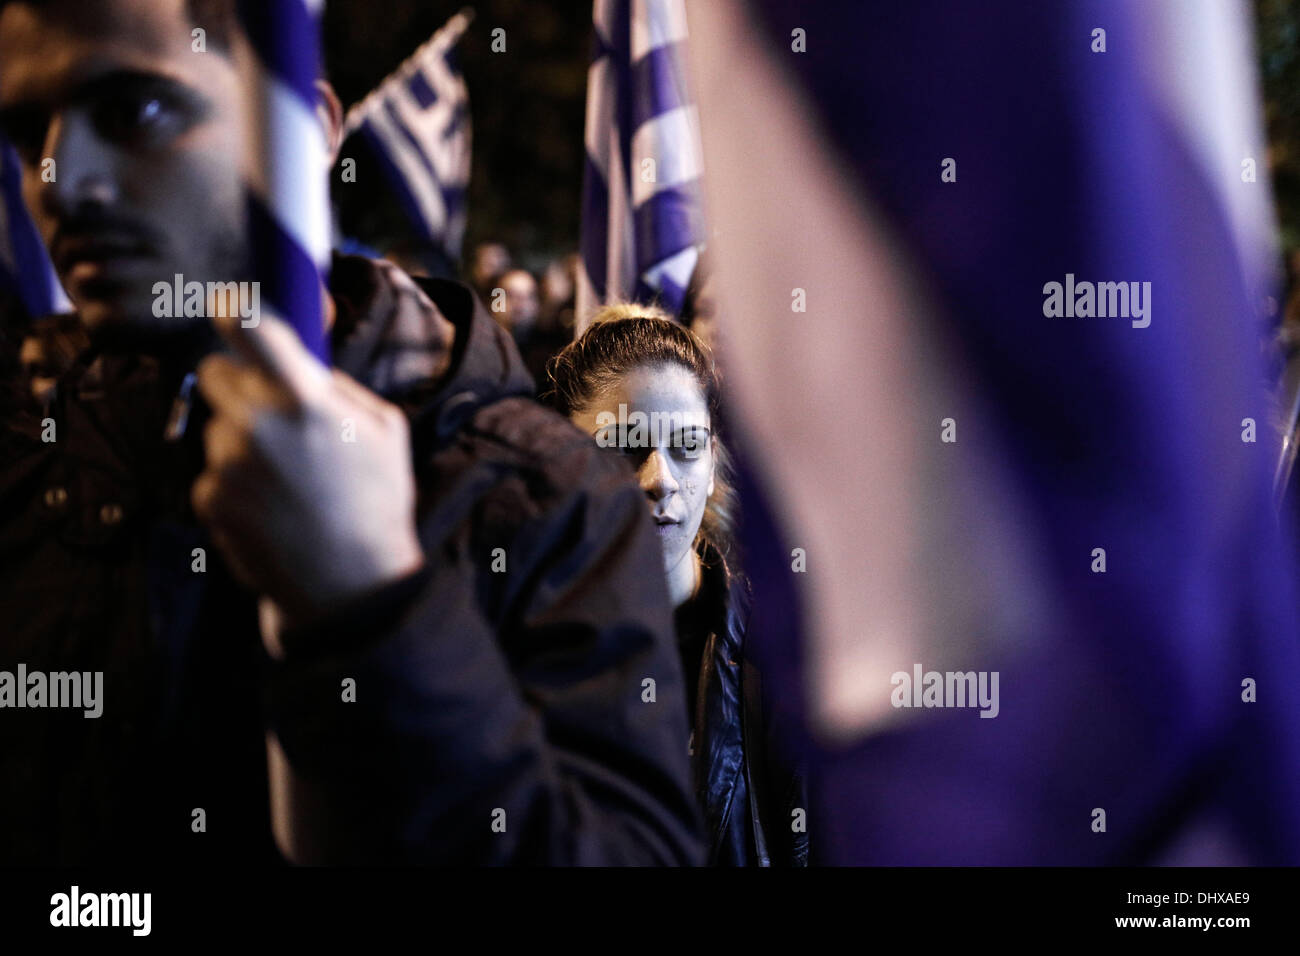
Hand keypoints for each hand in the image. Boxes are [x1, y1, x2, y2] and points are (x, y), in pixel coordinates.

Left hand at [192, 314, 424, 628]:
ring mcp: (227, 464)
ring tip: (288, 481)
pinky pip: (213, 470)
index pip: (248, 327)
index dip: (233, 307)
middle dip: (238, 383)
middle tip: (271, 411)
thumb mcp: (386, 430)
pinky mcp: (209, 499)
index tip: (228, 303)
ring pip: (217, 426)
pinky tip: (273, 508)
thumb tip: (302, 361)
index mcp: (305, 400)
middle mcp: (257, 425)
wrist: (351, 586)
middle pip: (215, 371)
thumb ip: (337, 387)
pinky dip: (236, 483)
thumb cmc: (376, 503)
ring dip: (241, 441)